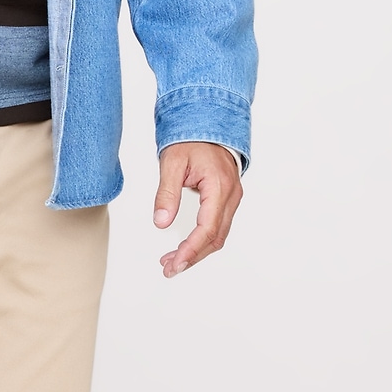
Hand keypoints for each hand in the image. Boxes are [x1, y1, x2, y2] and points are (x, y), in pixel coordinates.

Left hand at [153, 142, 241, 277]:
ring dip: (196, 251)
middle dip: (192, 256)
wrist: (208, 122)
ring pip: (218, 235)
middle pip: (215, 238)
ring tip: (172, 262)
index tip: (176, 263)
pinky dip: (201, 241)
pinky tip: (184, 247)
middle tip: (169, 269)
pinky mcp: (226, 199)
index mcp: (219, 187)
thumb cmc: (192, 139)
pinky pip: (217, 226)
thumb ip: (166, 193)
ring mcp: (231, 198)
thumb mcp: (172, 162)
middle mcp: (230, 195)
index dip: (191, 249)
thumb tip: (160, 222)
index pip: (208, 228)